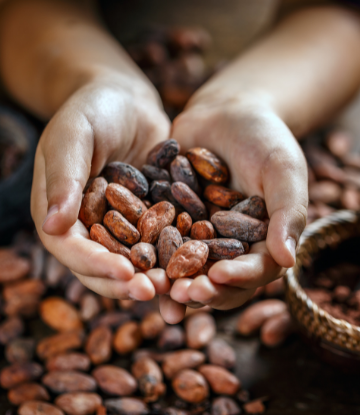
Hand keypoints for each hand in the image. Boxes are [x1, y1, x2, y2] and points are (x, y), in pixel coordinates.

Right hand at [31, 74, 170, 299]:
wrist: (126, 99)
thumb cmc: (93, 109)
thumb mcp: (74, 134)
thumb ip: (64, 177)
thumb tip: (54, 227)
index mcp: (60, 212)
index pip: (71, 248)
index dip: (95, 265)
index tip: (125, 275)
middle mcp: (87, 226)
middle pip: (102, 265)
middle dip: (127, 282)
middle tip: (156, 292)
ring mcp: (119, 225)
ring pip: (132, 261)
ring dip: (153, 278)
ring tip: (177, 288)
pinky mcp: (146, 218)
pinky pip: (158, 243)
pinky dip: (173, 257)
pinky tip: (195, 267)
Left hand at [159, 93, 307, 322]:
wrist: (226, 111)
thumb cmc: (264, 138)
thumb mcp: (283, 170)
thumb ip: (288, 213)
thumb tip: (288, 261)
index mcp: (259, 242)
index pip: (252, 270)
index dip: (237, 279)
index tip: (218, 278)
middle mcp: (226, 245)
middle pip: (214, 278)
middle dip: (198, 288)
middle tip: (178, 295)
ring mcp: (195, 234)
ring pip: (181, 266)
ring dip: (167, 279)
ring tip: (151, 286)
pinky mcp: (169, 218)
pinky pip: (154, 238)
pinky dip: (143, 248)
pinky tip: (126, 255)